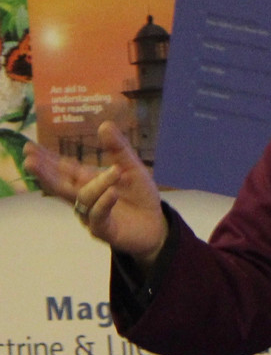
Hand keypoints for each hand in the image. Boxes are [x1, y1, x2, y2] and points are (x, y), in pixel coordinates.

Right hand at [22, 121, 167, 265]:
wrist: (157, 224)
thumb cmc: (139, 196)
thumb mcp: (132, 168)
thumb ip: (118, 148)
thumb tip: (104, 124)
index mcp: (88, 181)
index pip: (63, 169)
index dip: (47, 160)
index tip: (29, 148)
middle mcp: (84, 197)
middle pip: (60, 185)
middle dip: (45, 174)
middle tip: (29, 161)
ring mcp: (91, 215)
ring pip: (83, 198)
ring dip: (96, 184)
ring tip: (115, 171)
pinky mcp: (103, 230)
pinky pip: (98, 216)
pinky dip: (104, 203)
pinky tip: (112, 192)